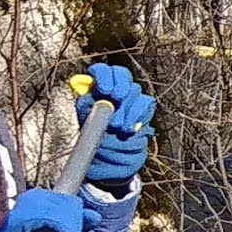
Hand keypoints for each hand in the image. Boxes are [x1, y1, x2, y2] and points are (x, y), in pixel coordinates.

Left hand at [71, 61, 156, 192]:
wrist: (113, 161)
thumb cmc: (96, 142)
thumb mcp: (86, 124)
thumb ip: (87, 108)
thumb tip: (86, 95)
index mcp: (95, 89)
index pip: (100, 71)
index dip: (103, 76)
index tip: (104, 90)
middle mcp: (114, 89)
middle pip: (120, 74)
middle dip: (119, 85)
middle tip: (116, 98)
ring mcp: (130, 98)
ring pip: (133, 90)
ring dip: (125, 108)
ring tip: (117, 127)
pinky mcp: (144, 108)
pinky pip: (145, 103)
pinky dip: (137, 115)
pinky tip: (128, 128)